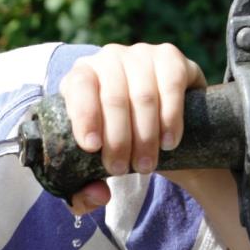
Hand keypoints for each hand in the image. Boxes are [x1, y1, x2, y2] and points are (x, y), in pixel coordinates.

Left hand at [58, 42, 205, 212]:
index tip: (92, 148)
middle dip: (118, 140)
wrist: (157, 132)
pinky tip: (170, 142)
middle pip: (113, 96)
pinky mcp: (171, 58)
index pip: (78, 87)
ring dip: (145, 136)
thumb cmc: (116, 149)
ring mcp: (141, 55)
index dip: (84, 116)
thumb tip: (100, 194)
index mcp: (80, 78)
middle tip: (122, 170)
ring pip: (143, 94)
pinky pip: (172, 84)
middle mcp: (108, 59)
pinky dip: (171, 117)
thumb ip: (83, 193)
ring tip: (146, 165)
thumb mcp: (94, 172)